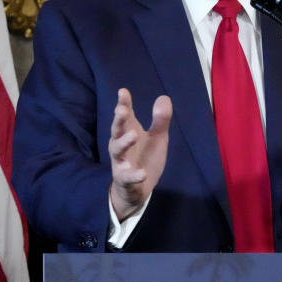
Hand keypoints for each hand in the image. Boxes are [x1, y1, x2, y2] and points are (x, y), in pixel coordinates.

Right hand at [108, 88, 171, 220]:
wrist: (136, 189)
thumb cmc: (144, 157)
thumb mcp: (157, 138)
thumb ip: (160, 120)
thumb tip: (164, 97)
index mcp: (128, 132)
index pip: (125, 116)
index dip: (123, 104)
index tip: (123, 92)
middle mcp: (120, 145)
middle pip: (117, 130)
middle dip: (119, 120)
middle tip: (122, 110)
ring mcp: (121, 162)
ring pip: (118, 151)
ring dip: (124, 142)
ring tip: (134, 135)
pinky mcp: (125, 180)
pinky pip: (127, 177)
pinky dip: (134, 175)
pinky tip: (142, 173)